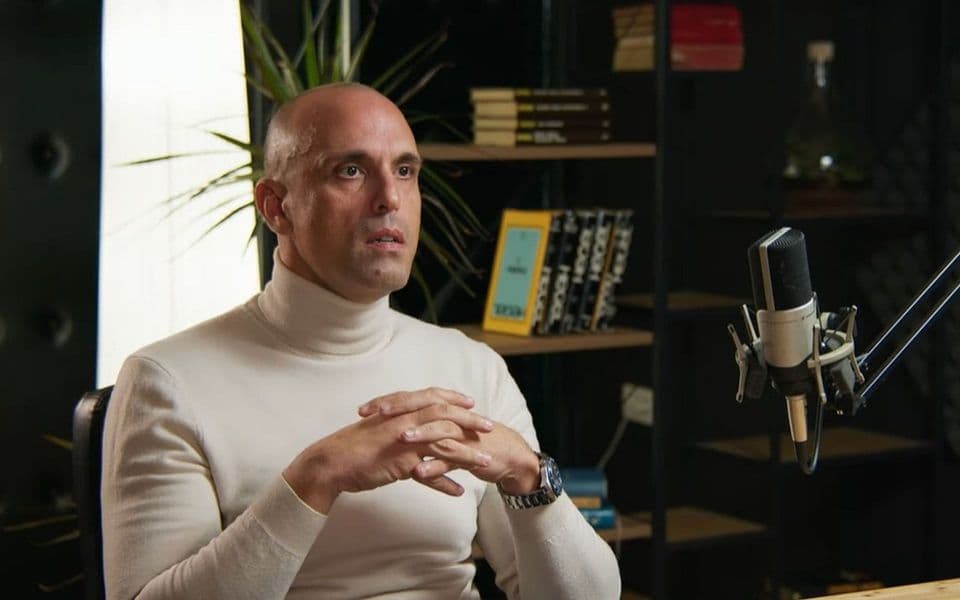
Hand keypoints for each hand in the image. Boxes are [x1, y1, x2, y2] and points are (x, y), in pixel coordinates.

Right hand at [283, 388, 494, 513]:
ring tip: (485, 462)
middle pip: (445, 416)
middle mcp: (404, 421)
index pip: (432, 397)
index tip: (471, 403)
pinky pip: (429, 474)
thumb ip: (397, 426)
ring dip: (467, 454)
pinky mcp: (400, 463)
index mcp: (399, 410)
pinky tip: (458, 492)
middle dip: (470, 421)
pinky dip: (444, 483)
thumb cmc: (353, 446)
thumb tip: (409, 428)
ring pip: (444, 445)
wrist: (331, 462)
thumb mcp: (379, 429)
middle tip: (490, 426)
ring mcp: (404, 441)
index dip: (453, 398)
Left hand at [361, 394, 541, 495]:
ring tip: (399, 438)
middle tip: (376, 414)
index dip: (387, 402)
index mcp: (441, 410)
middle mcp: (451, 418)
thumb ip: (420, 426)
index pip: (411, 399)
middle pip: (424, 407)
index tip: (362, 410)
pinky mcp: (472, 456)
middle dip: (400, 409)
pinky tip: (419, 473)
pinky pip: (452, 461)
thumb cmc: (470, 444)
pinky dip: (435, 467)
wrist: (507, 457)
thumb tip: (390, 426)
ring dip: (420, 435)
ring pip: (439, 432)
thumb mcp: (441, 432)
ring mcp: (463, 436)